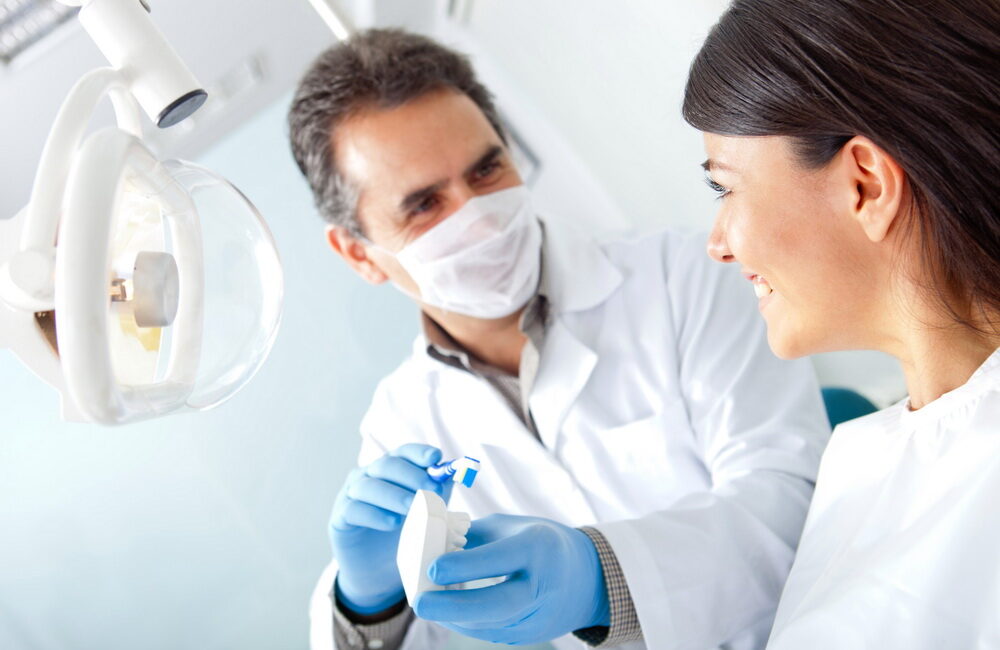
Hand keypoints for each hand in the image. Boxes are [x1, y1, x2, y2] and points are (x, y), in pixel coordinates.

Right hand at [331, 444, 451, 614]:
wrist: (379, 571)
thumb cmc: (405, 533)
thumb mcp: (427, 510)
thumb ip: (439, 489)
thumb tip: (457, 472)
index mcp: (390, 469)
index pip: (403, 453)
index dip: (418, 453)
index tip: (435, 458)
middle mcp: (368, 476)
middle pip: (386, 465)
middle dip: (410, 475)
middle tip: (431, 489)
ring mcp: (351, 496)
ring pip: (369, 487)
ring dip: (393, 495)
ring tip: (412, 508)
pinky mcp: (340, 519)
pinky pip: (354, 510)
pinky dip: (374, 514)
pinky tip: (391, 523)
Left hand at [413, 514, 609, 644]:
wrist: (589, 579)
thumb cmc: (543, 543)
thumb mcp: (513, 527)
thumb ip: (473, 535)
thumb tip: (431, 544)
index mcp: (539, 547)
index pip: (499, 560)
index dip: (463, 566)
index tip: (432, 567)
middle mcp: (542, 585)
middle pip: (496, 605)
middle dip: (452, 606)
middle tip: (419, 602)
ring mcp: (538, 616)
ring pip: (488, 625)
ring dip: (451, 616)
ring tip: (425, 602)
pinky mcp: (529, 635)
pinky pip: (490, 632)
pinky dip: (464, 622)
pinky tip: (445, 610)